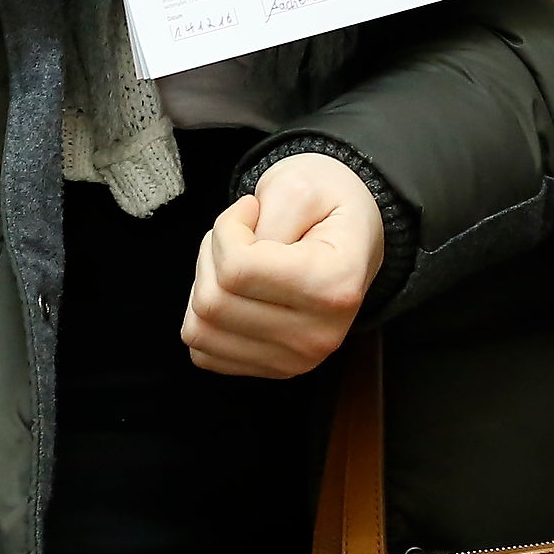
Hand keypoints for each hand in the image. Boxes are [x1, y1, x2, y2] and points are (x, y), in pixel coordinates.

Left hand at [184, 152, 386, 378]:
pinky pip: (203, 350)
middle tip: (242, 233)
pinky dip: (206, 318)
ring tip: (238, 260)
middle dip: (212, 255)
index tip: (249, 210)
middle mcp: (320, 334)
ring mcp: (297, 360)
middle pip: (213, 302)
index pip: (237, 270)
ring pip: (200, 330)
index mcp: (336, 284)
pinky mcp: (274, 370)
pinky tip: (236, 292)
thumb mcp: (301, 182)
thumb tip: (234, 263)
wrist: (353, 236)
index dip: (227, 229)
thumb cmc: (327, 204)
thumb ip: (266, 217)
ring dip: (206, 285)